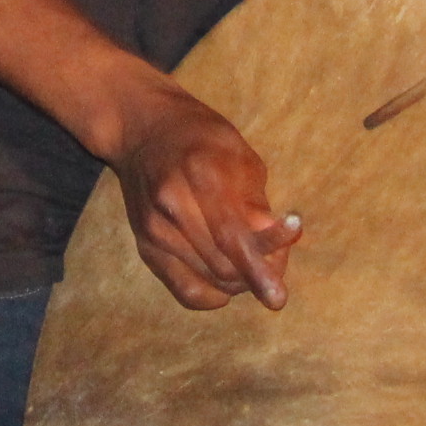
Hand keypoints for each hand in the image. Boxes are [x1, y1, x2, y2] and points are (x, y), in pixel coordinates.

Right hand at [102, 78, 296, 310]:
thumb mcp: (239, 154)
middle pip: (222, 265)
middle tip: (275, 267)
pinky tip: (228, 284)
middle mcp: (172, 205)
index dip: (260, 266)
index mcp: (200, 174)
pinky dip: (213, 295)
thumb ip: (256, 201)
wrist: (144, 131)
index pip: (233, 236)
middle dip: (257, 275)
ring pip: (209, 280)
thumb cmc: (202, 137)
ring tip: (254, 268)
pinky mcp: (145, 245)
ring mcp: (155, 228)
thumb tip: (276, 244)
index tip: (281, 292)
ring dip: (240, 283)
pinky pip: (185, 290)